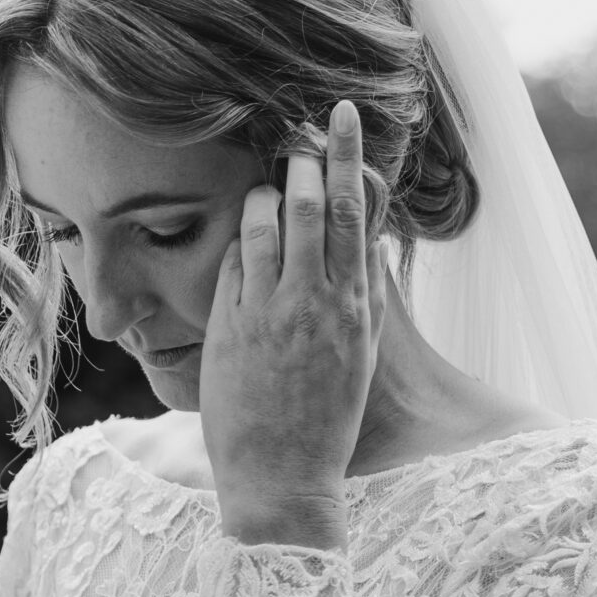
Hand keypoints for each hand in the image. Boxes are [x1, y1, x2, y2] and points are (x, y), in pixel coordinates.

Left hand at [199, 101, 384, 547]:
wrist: (284, 481)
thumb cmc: (326, 425)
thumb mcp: (359, 360)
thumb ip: (364, 301)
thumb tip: (368, 250)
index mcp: (352, 308)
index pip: (353, 213)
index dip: (345, 157)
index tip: (340, 115)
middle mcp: (312, 303)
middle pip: (309, 206)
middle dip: (302, 161)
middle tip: (298, 135)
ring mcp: (267, 314)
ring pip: (262, 226)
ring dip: (262, 196)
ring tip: (266, 188)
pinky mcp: (228, 330)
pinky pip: (230, 264)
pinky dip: (237, 244)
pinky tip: (241, 240)